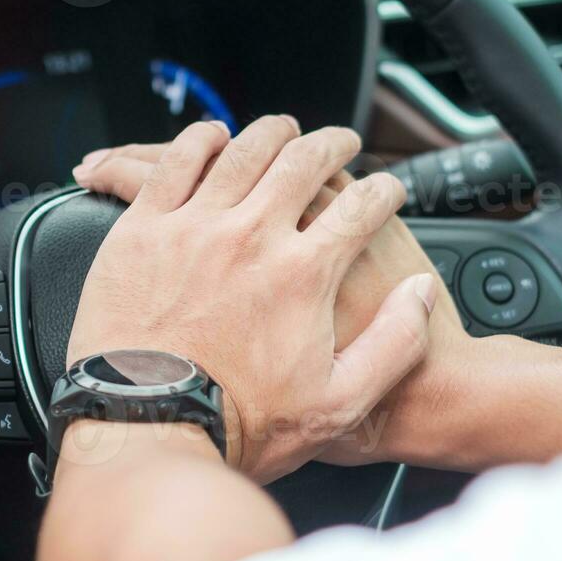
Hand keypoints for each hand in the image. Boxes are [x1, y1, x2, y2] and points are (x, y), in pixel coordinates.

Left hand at [66, 116, 437, 481]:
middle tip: (339, 143)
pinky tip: (210, 136)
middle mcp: (251, 237)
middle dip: (331, 144)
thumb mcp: (338, 403)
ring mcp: (193, 227)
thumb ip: (393, 344)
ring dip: (270, 132)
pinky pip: (172, 163)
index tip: (387, 190)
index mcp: (304, 274)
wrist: (148, 431)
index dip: (384, 191)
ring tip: (283, 129)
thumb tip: (419, 295)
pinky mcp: (142, 231)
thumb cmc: (236, 425)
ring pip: (240, 151)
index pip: (362, 207)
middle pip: (303, 162)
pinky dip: (197, 140)